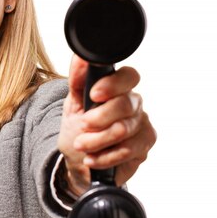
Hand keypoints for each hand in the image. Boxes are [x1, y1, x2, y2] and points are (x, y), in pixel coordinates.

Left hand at [57, 55, 156, 195]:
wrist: (78, 160)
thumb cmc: (78, 127)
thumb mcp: (73, 102)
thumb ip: (78, 80)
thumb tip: (81, 57)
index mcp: (120, 88)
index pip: (129, 76)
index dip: (113, 84)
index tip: (94, 94)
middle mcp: (135, 104)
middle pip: (125, 105)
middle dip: (97, 118)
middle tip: (83, 125)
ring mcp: (142, 126)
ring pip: (123, 130)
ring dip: (96, 140)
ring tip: (81, 145)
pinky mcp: (143, 148)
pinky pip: (126, 151)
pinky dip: (103, 156)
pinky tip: (92, 158)